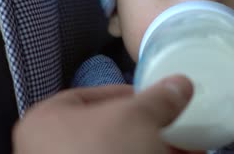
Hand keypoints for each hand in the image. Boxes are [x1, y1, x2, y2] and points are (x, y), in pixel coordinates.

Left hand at [12, 75, 194, 153]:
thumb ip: (158, 99)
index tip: (157, 98)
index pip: (91, 95)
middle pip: (111, 129)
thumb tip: (177, 86)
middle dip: (151, 128)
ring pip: (121, 152)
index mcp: (46, 121)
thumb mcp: (138, 117)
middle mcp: (51, 150)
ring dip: (156, 148)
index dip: (129, 94)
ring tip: (187, 148)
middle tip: (175, 126)